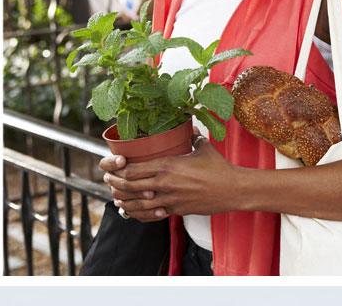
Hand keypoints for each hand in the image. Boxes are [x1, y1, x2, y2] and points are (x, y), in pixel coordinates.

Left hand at [101, 135, 235, 221]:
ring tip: (116, 198)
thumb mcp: (203, 147)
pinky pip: (151, 215)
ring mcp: (169, 200)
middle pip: (129, 187)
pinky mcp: (176, 211)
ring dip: (123, 201)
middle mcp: (164, 184)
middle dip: (115, 184)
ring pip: (136, 204)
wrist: (232, 189)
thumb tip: (190, 127)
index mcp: (167, 166)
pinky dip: (139, 214)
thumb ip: (192, 137)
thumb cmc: (218, 167)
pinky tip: (133, 212)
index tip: (112, 168)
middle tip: (108, 181)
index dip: (117, 171)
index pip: (132, 170)